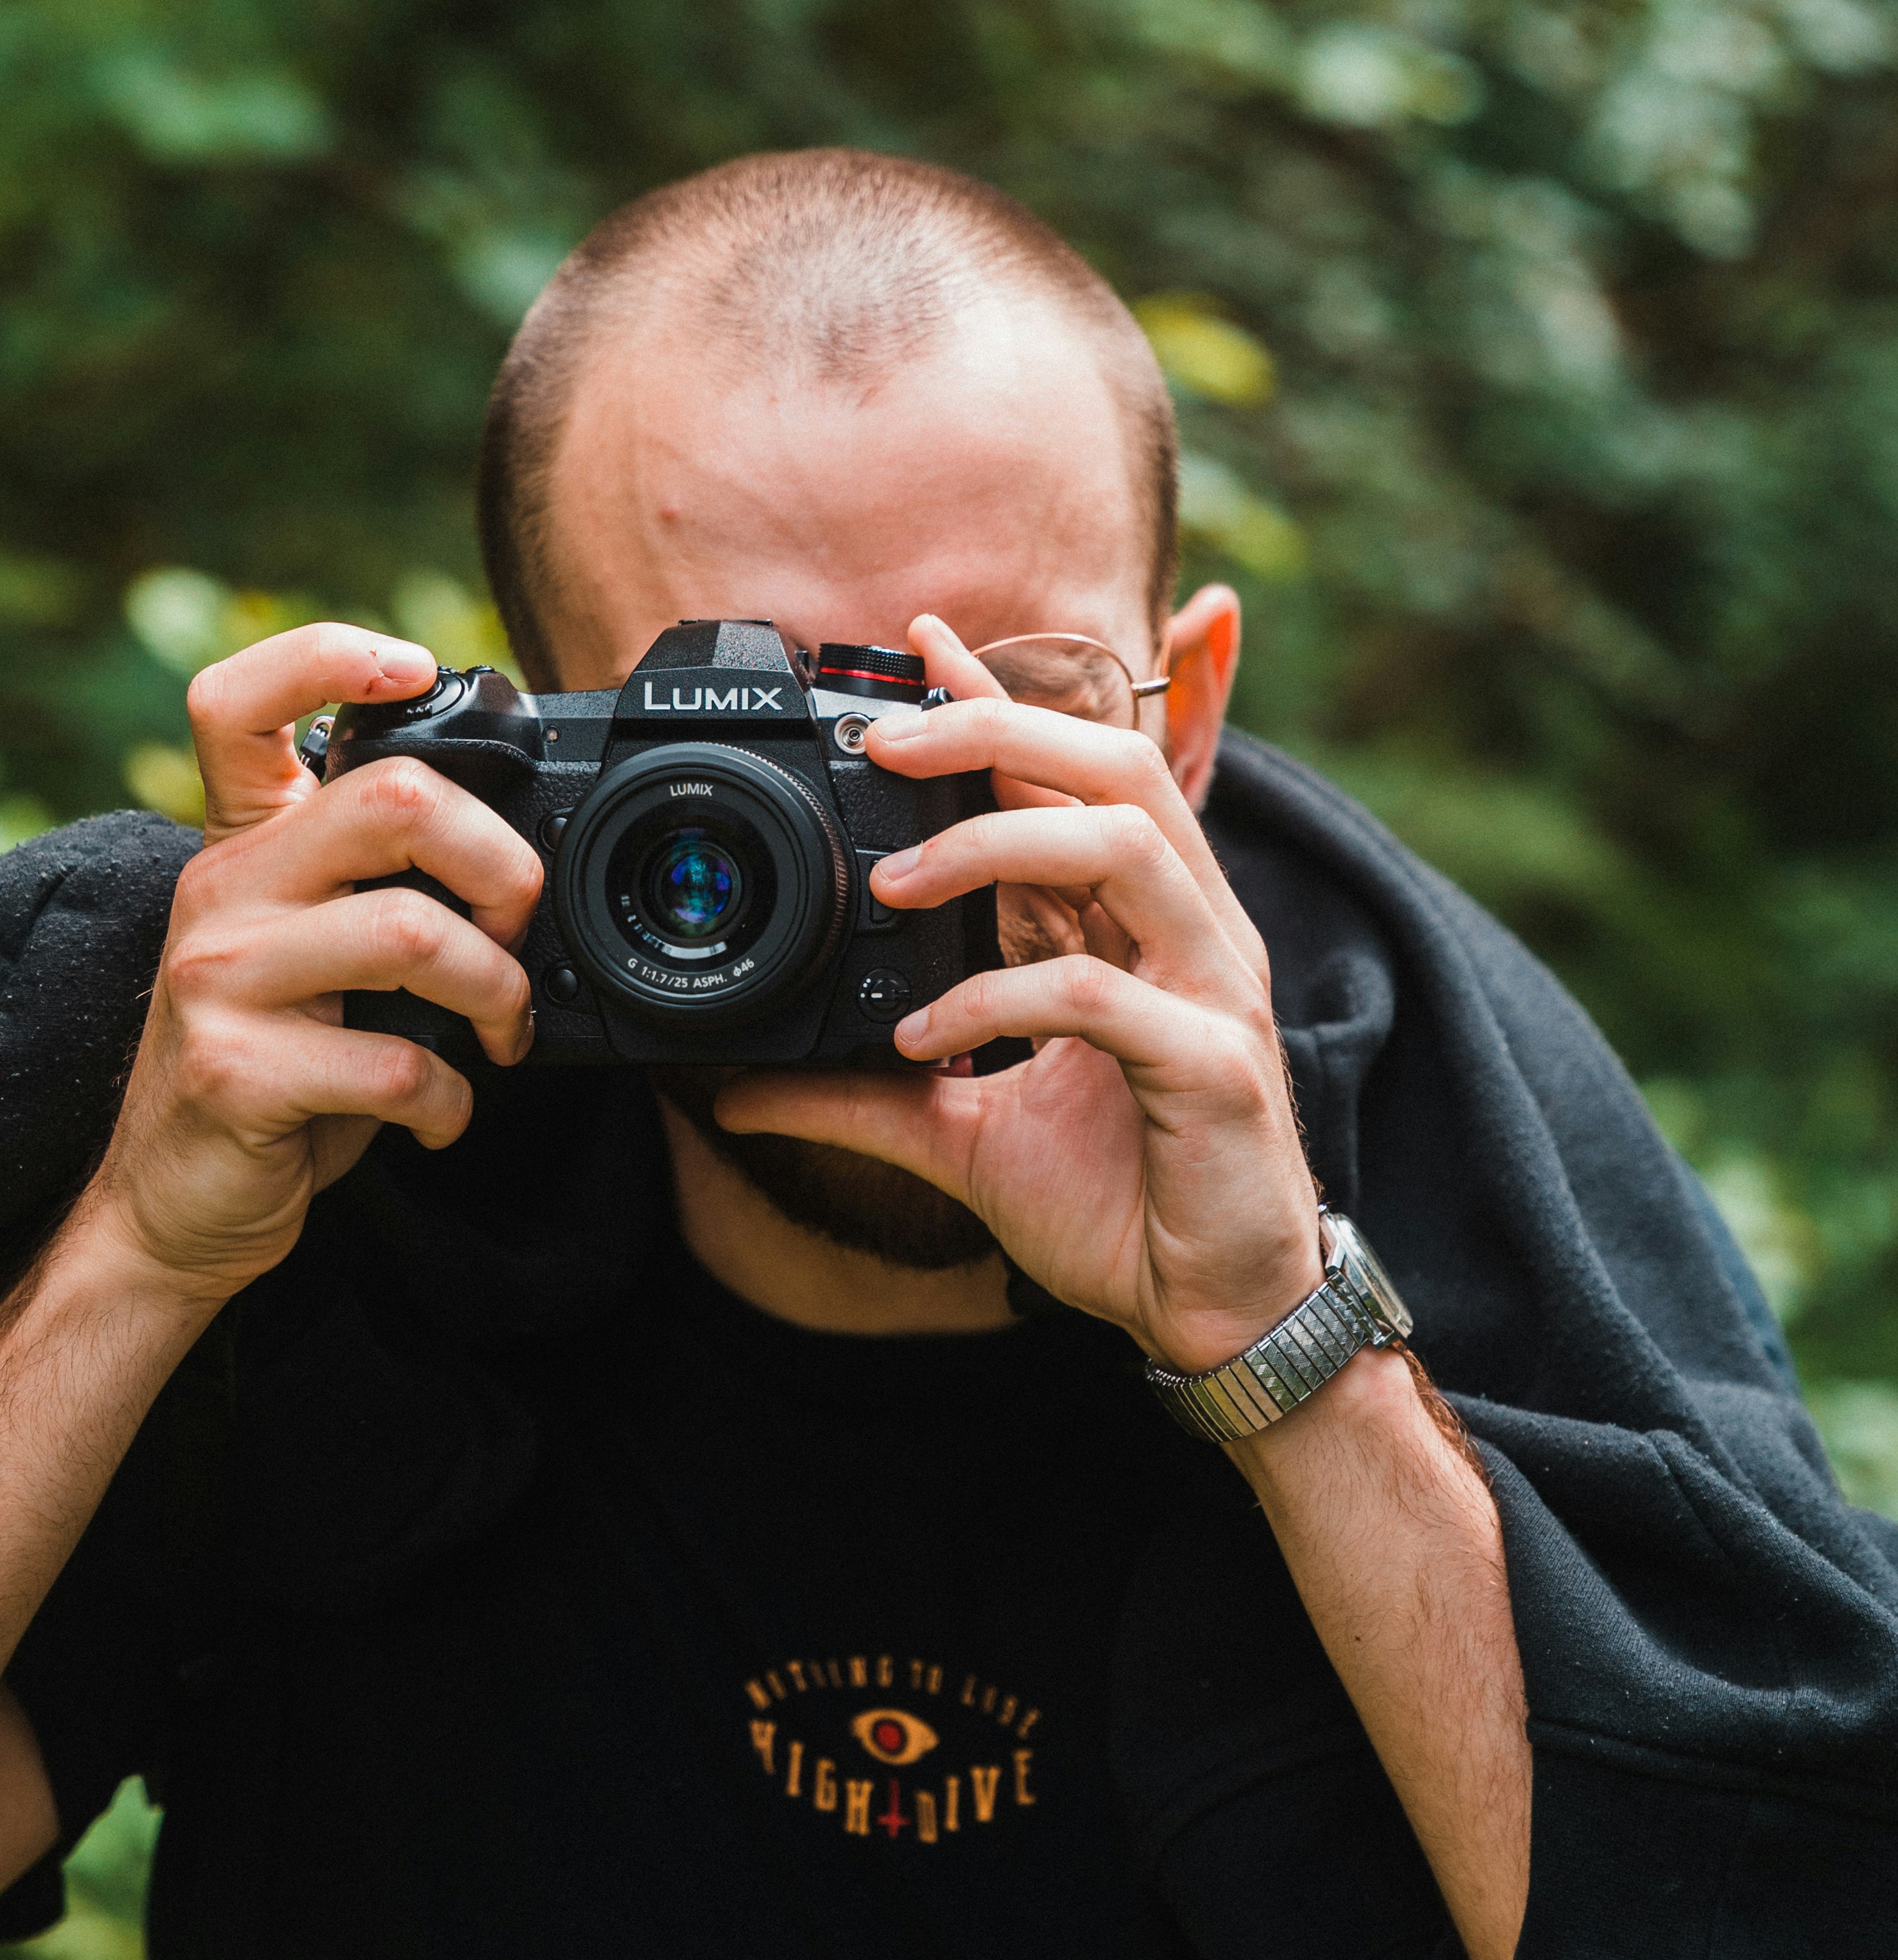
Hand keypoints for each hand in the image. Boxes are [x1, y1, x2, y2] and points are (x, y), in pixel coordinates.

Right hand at [77, 623, 540, 1303]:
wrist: (171, 1209)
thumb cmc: (264, 1074)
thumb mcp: (299, 954)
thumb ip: (365, 889)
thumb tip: (513, 863)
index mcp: (238, 847)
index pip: (238, 702)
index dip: (327, 654)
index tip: (411, 664)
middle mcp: (220, 893)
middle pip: (395, 802)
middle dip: (500, 866)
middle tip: (516, 927)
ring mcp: (221, 980)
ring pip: (416, 935)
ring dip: (498, 994)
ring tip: (501, 1034)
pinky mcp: (238, 1072)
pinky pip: (396, 1063)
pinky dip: (451, 1099)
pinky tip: (440, 1113)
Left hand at [715, 615, 1321, 1368]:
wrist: (1212, 1313)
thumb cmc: (1120, 1205)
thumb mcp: (965, 1135)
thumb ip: (867, 1096)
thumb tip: (745, 1089)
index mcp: (1141, 925)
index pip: (1079, 772)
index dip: (1002, 701)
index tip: (914, 646)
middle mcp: (1189, 932)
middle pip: (1113, 768)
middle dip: (997, 732)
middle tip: (882, 745)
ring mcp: (1214, 990)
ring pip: (1123, 844)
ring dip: (996, 841)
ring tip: (891, 884)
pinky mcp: (1213, 1064)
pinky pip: (1102, 993)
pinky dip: (1001, 996)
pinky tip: (929, 1036)